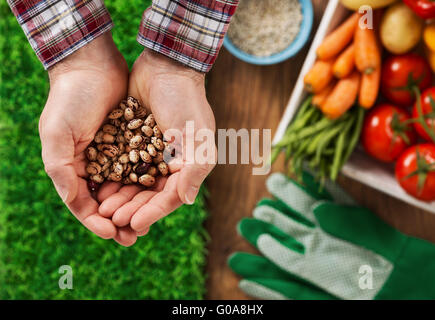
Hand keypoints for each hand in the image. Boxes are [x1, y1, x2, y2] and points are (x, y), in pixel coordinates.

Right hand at [39, 33, 136, 245]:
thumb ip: (61, 170)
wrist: (92, 64)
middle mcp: (95, 164)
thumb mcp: (57, 134)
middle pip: (110, 200)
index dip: (97, 222)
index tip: (112, 234)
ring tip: (147, 222)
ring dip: (137, 205)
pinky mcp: (135, 140)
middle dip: (121, 218)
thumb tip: (74, 203)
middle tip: (134, 236)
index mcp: (74, 167)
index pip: (85, 204)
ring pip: (128, 187)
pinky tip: (158, 194)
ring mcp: (116, 153)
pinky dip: (148, 182)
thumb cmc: (70, 98)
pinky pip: (143, 167)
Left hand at [98, 49, 215, 232]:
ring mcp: (150, 151)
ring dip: (119, 196)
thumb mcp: (195, 137)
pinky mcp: (133, 139)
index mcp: (187, 165)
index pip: (168, 197)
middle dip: (131, 207)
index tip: (133, 223)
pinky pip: (120, 164)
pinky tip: (97, 185)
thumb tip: (186, 201)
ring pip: (132, 181)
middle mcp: (169, 162)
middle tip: (112, 219)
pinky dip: (110, 176)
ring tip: (102, 207)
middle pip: (148, 193)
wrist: (165, 67)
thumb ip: (193, 170)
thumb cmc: (185, 102)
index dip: (151, 212)